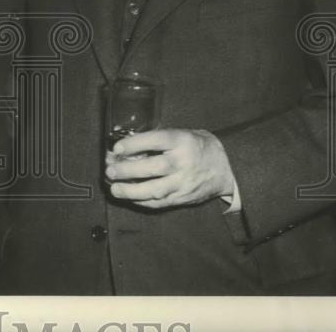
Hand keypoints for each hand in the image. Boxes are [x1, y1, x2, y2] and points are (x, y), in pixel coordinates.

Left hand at [104, 128, 234, 208]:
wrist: (226, 168)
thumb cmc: (197, 146)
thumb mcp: (182, 133)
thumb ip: (159, 137)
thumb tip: (126, 144)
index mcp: (182, 141)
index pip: (156, 140)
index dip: (134, 144)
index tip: (117, 147)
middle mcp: (183, 162)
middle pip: (154, 167)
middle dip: (128, 170)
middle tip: (110, 170)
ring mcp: (183, 183)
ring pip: (155, 190)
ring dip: (131, 191)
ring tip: (114, 189)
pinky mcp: (182, 198)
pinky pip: (159, 203)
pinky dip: (141, 201)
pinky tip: (129, 197)